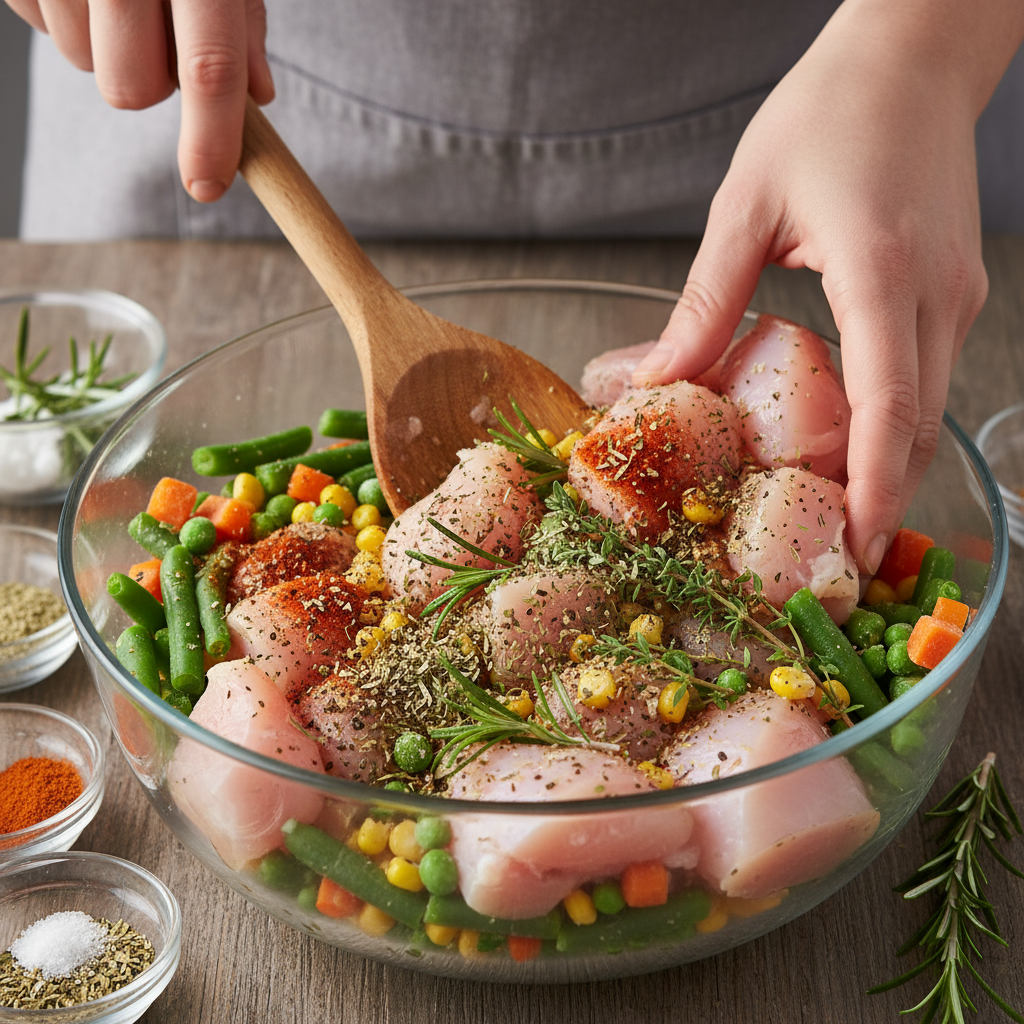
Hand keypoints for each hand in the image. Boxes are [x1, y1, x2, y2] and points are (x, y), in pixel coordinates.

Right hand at [5, 0, 273, 201]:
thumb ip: (240, 18)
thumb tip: (257, 96)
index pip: (207, 66)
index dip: (211, 139)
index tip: (208, 185)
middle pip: (132, 87)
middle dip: (150, 81)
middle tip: (156, 30)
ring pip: (80, 62)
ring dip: (104, 42)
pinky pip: (37, 23)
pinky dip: (62, 10)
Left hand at [634, 0, 1021, 574]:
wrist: (912, 56)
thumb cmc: (827, 113)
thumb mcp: (745, 207)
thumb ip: (704, 302)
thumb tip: (656, 378)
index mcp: (880, 270)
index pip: (889, 405)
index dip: (872, 487)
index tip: (854, 546)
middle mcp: (935, 293)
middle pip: (916, 428)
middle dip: (881, 501)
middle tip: (837, 560)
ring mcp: (957, 295)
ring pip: (929, 411)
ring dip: (887, 471)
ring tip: (838, 521)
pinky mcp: (955, 292)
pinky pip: (927, 379)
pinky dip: (892, 428)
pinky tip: (851, 450)